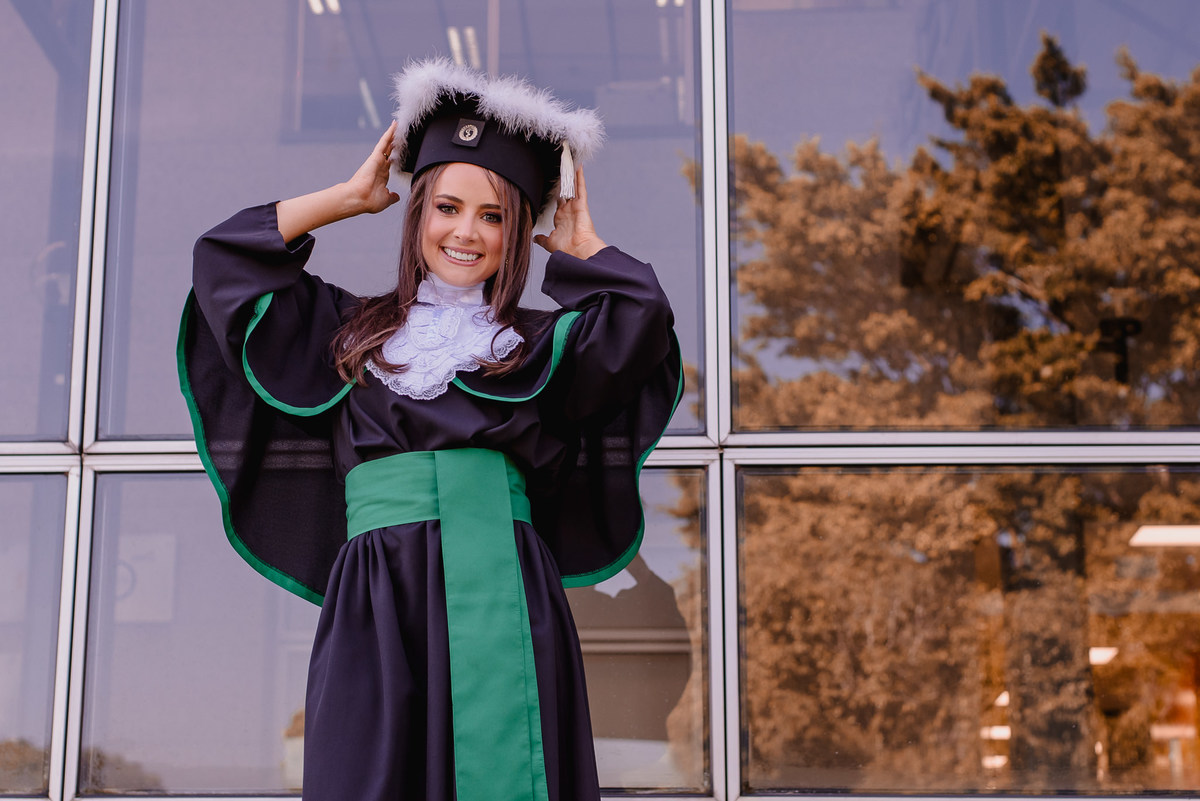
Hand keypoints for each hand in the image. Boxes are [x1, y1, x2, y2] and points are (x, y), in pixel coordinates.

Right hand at [276, 122, 400, 241]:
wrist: (359, 198)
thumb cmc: (370, 201)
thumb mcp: (386, 199)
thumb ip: (391, 197)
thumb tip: (396, 196)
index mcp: (381, 176)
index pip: (388, 164)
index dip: (393, 157)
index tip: (398, 152)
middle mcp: (379, 167)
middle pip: (387, 151)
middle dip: (392, 144)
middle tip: (398, 134)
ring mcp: (377, 160)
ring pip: (386, 144)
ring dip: (391, 135)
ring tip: (397, 125)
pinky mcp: (376, 156)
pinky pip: (384, 142)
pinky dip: (389, 133)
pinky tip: (394, 125)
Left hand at [534, 168, 606, 258]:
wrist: (577, 251)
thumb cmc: (566, 249)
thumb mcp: (550, 243)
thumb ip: (543, 239)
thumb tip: (536, 238)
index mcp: (562, 220)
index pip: (559, 204)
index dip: (557, 195)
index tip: (553, 187)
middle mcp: (569, 212)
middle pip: (566, 193)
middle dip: (564, 182)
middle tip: (561, 169)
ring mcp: (576, 207)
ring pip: (573, 187)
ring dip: (571, 175)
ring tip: (568, 162)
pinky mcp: (581, 205)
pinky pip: (580, 188)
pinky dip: (580, 177)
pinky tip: (577, 166)